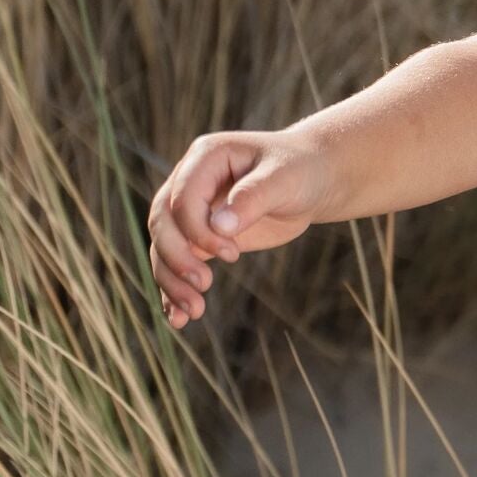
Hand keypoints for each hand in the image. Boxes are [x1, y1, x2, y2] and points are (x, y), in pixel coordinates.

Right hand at [148, 130, 333, 332]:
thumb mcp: (284, 178)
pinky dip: (175, 290)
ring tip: (192, 313)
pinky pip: (179, 262)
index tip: (232, 254)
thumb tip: (220, 226)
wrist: (313, 179)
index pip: (182, 198)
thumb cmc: (301, 170)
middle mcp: (190, 182)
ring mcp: (192, 211)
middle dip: (176, 258)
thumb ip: (252, 197)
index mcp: (205, 158)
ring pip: (164, 247)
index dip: (198, 229)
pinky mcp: (202, 237)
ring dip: (171, 281)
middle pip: (163, 223)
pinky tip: (178, 318)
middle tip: (204, 286)